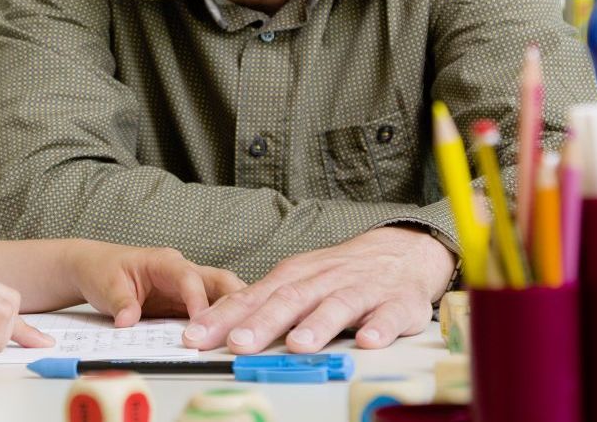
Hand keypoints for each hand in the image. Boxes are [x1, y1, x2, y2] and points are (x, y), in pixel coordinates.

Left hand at [69, 242, 245, 326]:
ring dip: (236, 313)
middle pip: (219, 281)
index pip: (188, 277)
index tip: (203, 321)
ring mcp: (188, 288)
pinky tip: (233, 340)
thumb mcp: (107, 286)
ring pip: (222, 296)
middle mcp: (182, 271)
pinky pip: (211, 312)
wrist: (95, 269)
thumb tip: (128, 322)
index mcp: (164, 262)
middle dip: (237, 299)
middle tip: (249, 325)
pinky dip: (224, 324)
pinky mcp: (187, 304)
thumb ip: (120, 303)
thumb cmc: (103, 271)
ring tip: (251, 335)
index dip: (198, 299)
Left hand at [182, 226, 453, 353]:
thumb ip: (260, 303)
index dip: (223, 317)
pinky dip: (379, 328)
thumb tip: (212, 327)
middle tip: (238, 343)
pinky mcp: (397, 304)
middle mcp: (323, 281)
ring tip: (298, 345)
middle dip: (262, 322)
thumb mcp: (296, 281)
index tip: (195, 336)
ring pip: (337, 306)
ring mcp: (361, 291)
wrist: (400, 251)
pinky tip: (368, 341)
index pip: (252, 297)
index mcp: (294, 277)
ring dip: (317, 325)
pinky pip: (389, 316)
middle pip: (289, 300)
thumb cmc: (339, 273)